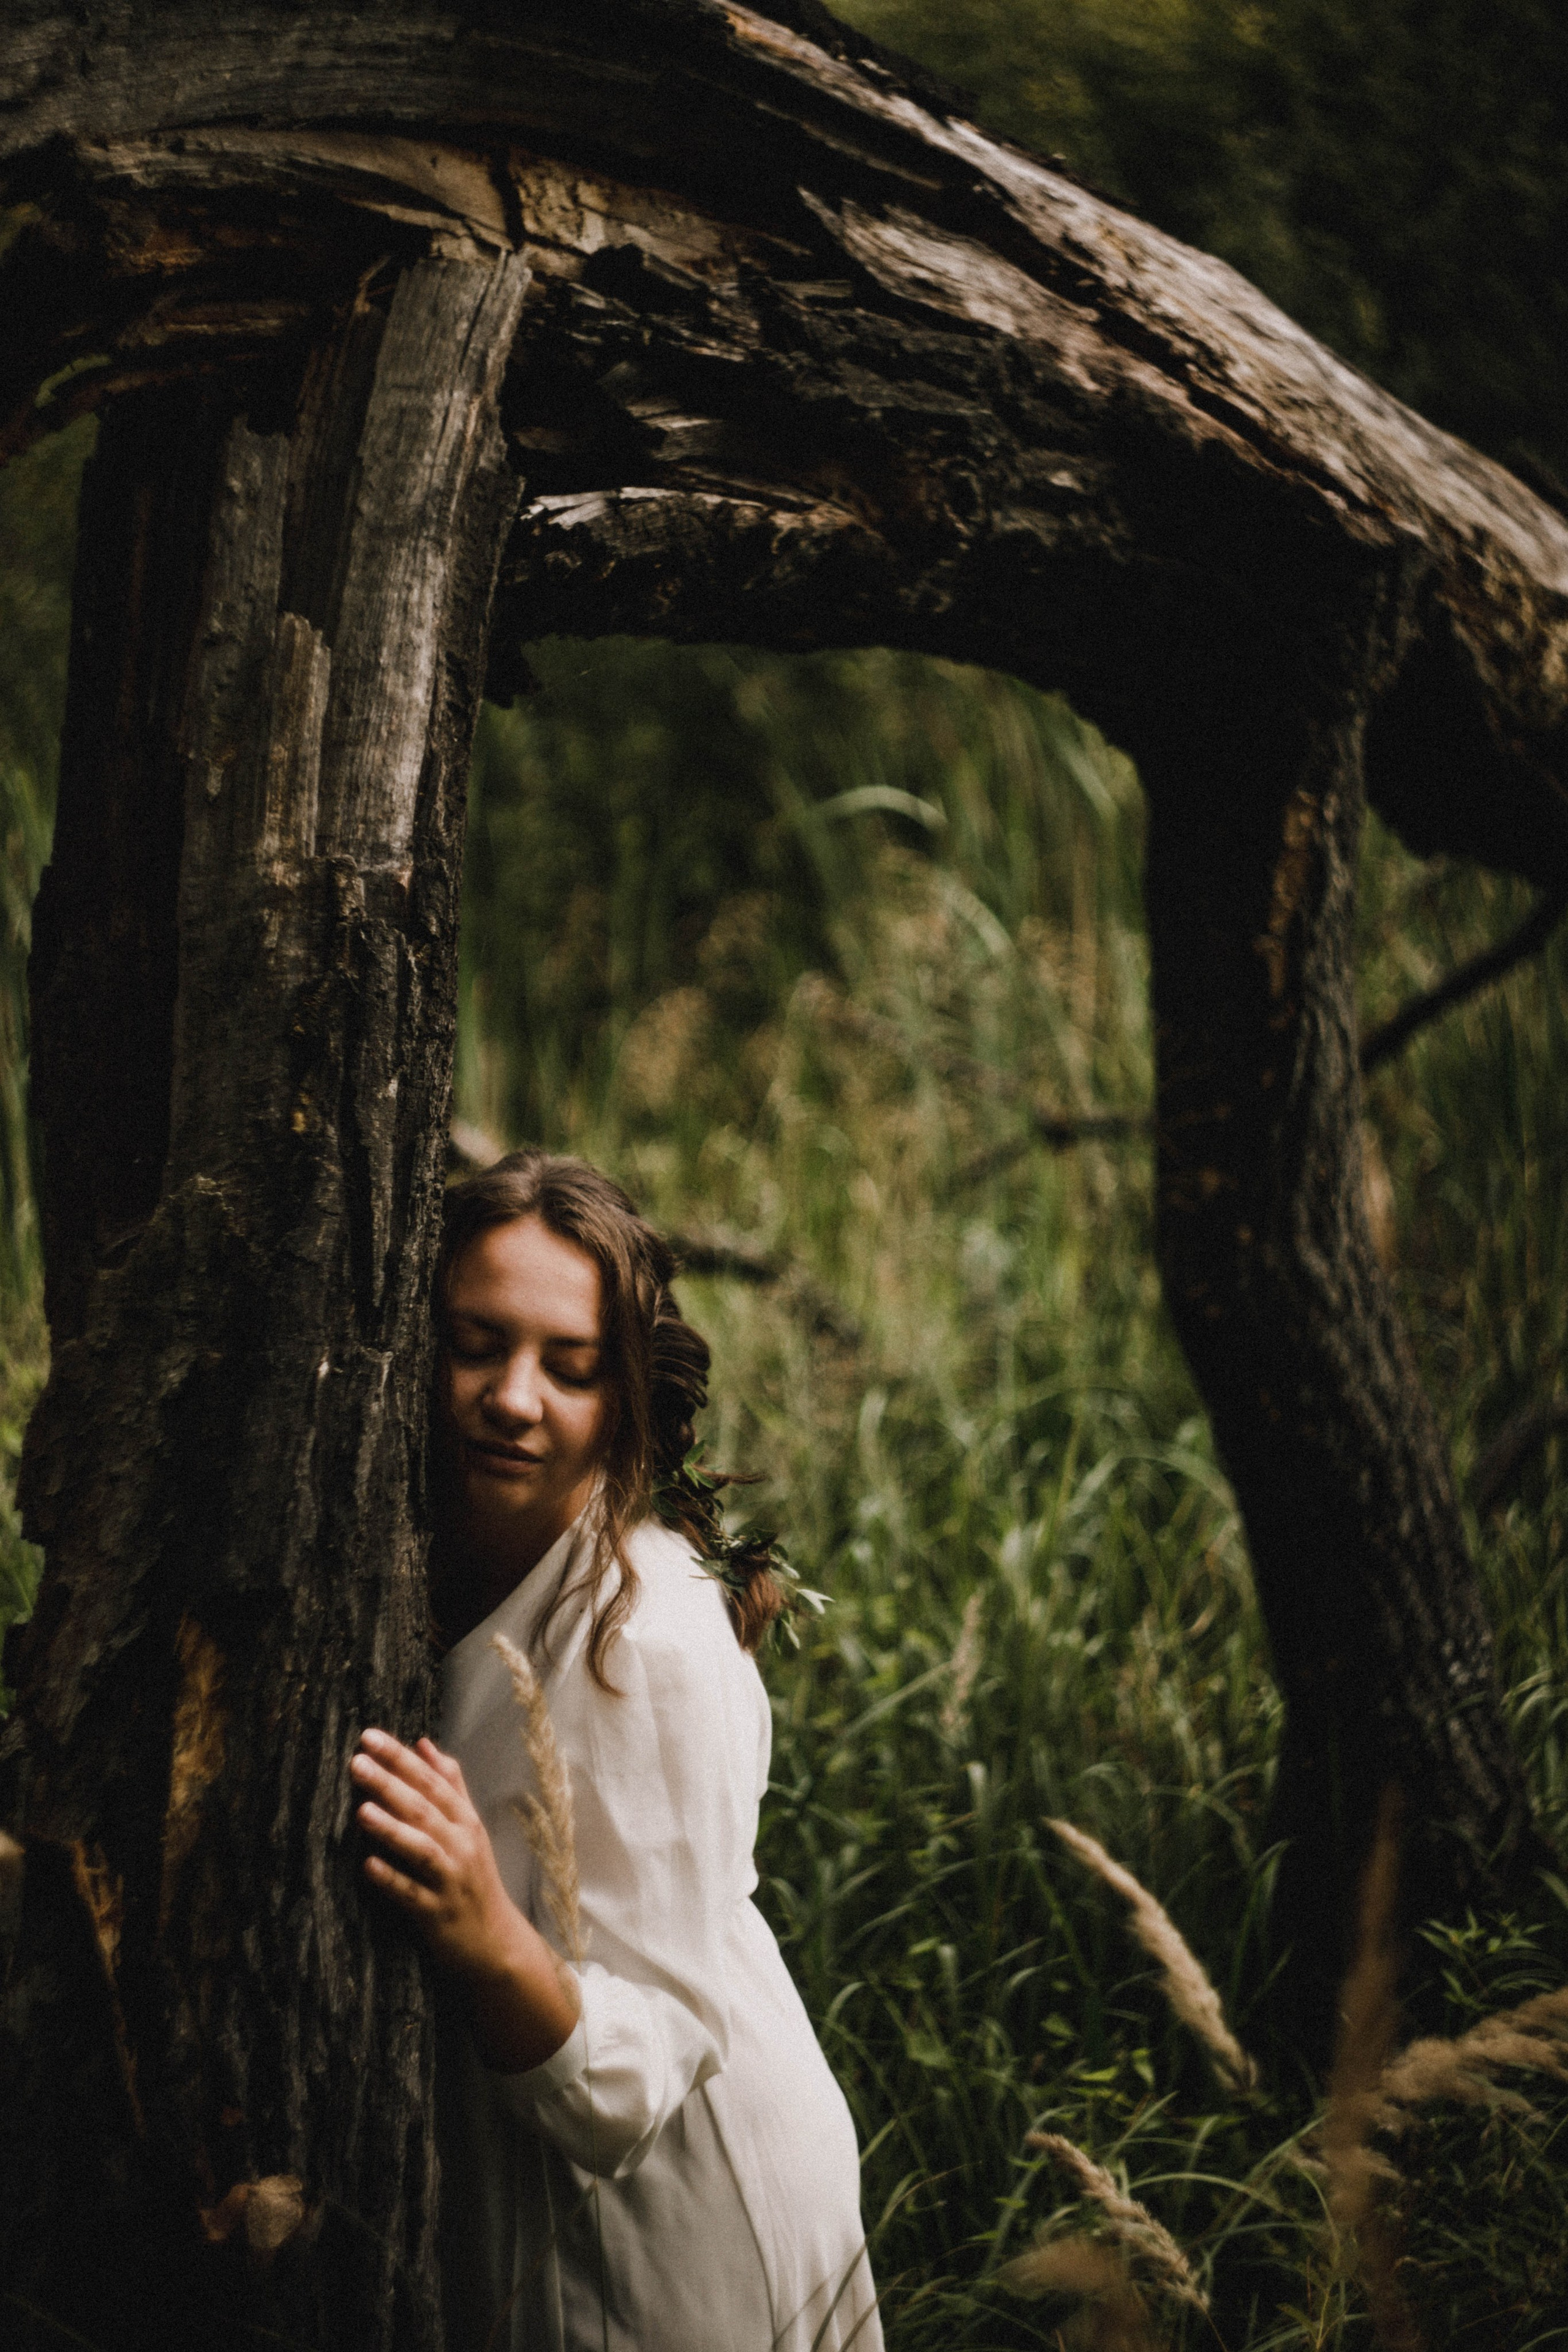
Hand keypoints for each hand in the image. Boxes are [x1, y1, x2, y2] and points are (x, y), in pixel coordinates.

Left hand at [352, 1727, 579, 2070]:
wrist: (496, 1942)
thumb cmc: (474, 1878)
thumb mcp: (469, 1827)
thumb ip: (449, 1785)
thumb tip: (425, 1743)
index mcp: (466, 1821)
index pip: (433, 1782)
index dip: (401, 1758)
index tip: (370, 1736)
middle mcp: (462, 1846)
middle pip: (425, 1810)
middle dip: (391, 1784)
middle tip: (357, 1761)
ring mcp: (451, 1881)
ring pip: (422, 1849)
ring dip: (392, 1829)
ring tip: (362, 1810)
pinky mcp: (438, 1915)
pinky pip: (413, 1895)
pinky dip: (392, 1880)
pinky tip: (368, 1866)